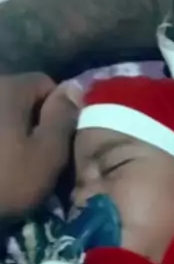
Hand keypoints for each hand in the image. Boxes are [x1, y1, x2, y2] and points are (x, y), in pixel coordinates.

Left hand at [0, 73, 78, 217]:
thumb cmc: (4, 181)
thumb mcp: (47, 155)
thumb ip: (63, 118)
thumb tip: (76, 87)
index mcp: (8, 88)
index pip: (44, 83)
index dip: (58, 111)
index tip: (59, 143)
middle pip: (17, 97)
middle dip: (30, 121)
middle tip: (34, 158)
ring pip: (0, 115)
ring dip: (7, 133)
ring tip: (8, 164)